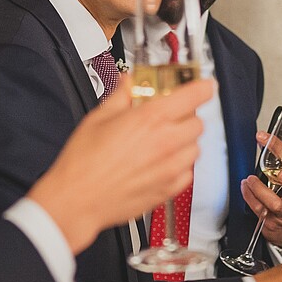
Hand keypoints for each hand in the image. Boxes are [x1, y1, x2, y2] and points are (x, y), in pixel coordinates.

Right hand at [26, 77, 210, 253]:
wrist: (77, 199)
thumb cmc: (83, 162)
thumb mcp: (98, 117)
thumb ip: (121, 96)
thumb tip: (129, 82)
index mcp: (151, 119)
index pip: (194, 96)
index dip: (203, 87)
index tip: (204, 86)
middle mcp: (166, 143)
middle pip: (198, 123)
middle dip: (187, 116)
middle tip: (170, 116)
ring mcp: (170, 168)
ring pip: (196, 148)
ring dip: (186, 141)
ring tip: (164, 142)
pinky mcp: (168, 190)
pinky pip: (188, 173)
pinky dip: (181, 166)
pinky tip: (161, 163)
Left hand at [241, 131, 281, 248]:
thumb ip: (277, 164)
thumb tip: (262, 142)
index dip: (278, 147)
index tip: (263, 137)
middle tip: (280, 173)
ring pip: (276, 202)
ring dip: (261, 190)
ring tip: (250, 180)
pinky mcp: (275, 222)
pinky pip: (262, 210)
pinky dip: (251, 199)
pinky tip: (245, 189)